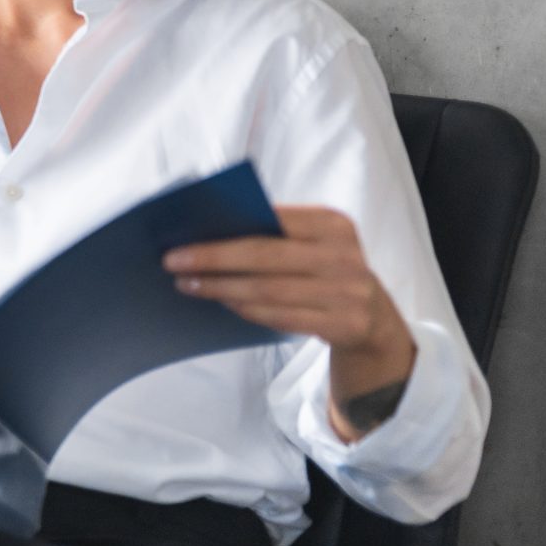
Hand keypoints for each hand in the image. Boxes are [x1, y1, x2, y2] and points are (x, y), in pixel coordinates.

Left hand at [166, 205, 416, 438]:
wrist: (372, 316)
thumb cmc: (323, 268)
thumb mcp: (313, 242)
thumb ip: (275, 232)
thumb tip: (207, 230)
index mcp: (332, 224)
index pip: (271, 221)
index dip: (224, 233)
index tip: (181, 239)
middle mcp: (344, 255)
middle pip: (264, 257)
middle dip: (213, 260)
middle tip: (173, 263)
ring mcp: (348, 292)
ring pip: (268, 290)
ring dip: (221, 288)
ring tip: (188, 284)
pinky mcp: (344, 323)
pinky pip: (281, 317)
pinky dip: (245, 309)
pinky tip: (221, 302)